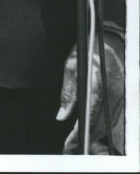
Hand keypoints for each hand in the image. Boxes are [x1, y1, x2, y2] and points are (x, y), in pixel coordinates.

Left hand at [57, 37, 123, 153]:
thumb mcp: (72, 65)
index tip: (70, 144)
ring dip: (96, 137)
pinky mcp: (125, 100)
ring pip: (109, 126)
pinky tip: (93, 134)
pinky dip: (104, 129)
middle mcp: (116, 92)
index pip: (91, 114)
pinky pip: (114, 120)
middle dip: (86, 140)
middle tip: (72, 148)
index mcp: (101, 81)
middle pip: (102, 125)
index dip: (80, 132)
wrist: (109, 40)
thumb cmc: (89, 49)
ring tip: (80, 144)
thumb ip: (69, 92)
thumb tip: (62, 115)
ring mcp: (123, 97)